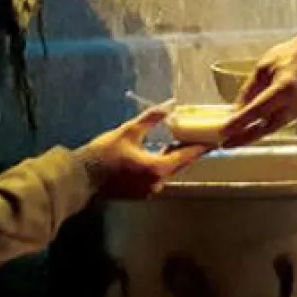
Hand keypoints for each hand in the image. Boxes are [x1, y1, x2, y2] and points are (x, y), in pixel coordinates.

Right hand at [76, 104, 208, 198]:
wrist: (80, 178)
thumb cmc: (104, 154)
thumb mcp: (129, 131)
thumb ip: (152, 118)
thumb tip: (170, 105)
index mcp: (158, 169)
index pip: (187, 156)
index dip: (202, 146)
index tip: (216, 139)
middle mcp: (157, 183)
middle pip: (180, 164)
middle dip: (189, 149)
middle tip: (198, 134)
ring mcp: (148, 191)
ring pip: (168, 170)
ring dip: (174, 156)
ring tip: (181, 139)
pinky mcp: (139, 192)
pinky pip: (157, 176)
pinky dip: (161, 164)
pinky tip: (161, 151)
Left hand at [221, 35, 296, 145]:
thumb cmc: (287, 56)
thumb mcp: (261, 69)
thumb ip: (248, 91)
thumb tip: (234, 111)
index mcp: (284, 88)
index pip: (257, 110)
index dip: (239, 122)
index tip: (223, 132)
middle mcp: (294, 103)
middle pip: (266, 127)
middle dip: (244, 138)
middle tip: (225, 144)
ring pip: (272, 128)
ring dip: (252, 135)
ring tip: (233, 139)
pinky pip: (277, 123)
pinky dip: (263, 127)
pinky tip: (249, 129)